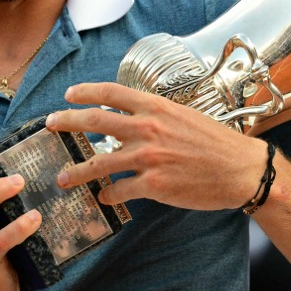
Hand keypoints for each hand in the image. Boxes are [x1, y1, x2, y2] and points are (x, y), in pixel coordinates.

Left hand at [46, 83, 267, 210]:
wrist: (240, 169)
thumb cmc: (215, 141)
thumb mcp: (183, 116)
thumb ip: (154, 116)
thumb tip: (128, 121)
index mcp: (156, 107)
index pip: (111, 93)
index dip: (85, 92)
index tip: (69, 95)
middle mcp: (148, 129)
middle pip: (94, 121)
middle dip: (67, 122)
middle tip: (50, 125)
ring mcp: (149, 158)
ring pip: (99, 163)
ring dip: (77, 171)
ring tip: (62, 178)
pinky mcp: (154, 186)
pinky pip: (119, 190)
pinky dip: (108, 195)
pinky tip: (104, 198)